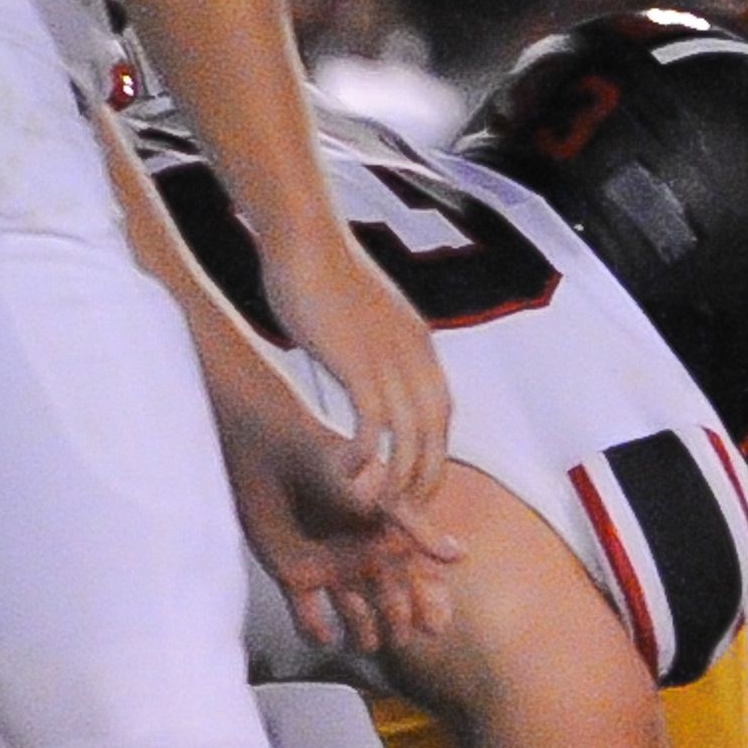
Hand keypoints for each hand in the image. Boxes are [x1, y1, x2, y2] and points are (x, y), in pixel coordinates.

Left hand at [220, 375, 459, 654]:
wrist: (273, 454)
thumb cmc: (332, 468)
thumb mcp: (382, 500)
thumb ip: (419, 530)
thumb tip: (461, 556)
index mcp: (388, 540)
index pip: (419, 580)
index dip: (431, 605)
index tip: (437, 627)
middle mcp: (362, 557)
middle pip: (391, 603)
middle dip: (399, 622)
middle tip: (402, 633)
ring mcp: (329, 568)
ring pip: (354, 616)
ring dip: (362, 631)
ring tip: (366, 636)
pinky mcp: (293, 576)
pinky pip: (308, 617)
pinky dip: (316, 631)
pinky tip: (325, 632)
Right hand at [262, 227, 453, 506]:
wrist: (305, 239)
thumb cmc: (322, 273)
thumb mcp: (364, 318)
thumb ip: (374, 347)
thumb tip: (364, 369)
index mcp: (420, 346)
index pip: (442, 414)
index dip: (434, 453)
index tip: (419, 482)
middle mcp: (416, 356)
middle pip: (435, 433)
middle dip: (425, 475)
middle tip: (407, 508)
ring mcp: (390, 360)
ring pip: (410, 436)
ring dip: (397, 475)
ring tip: (378, 502)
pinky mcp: (358, 362)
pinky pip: (374, 423)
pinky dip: (367, 454)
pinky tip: (349, 471)